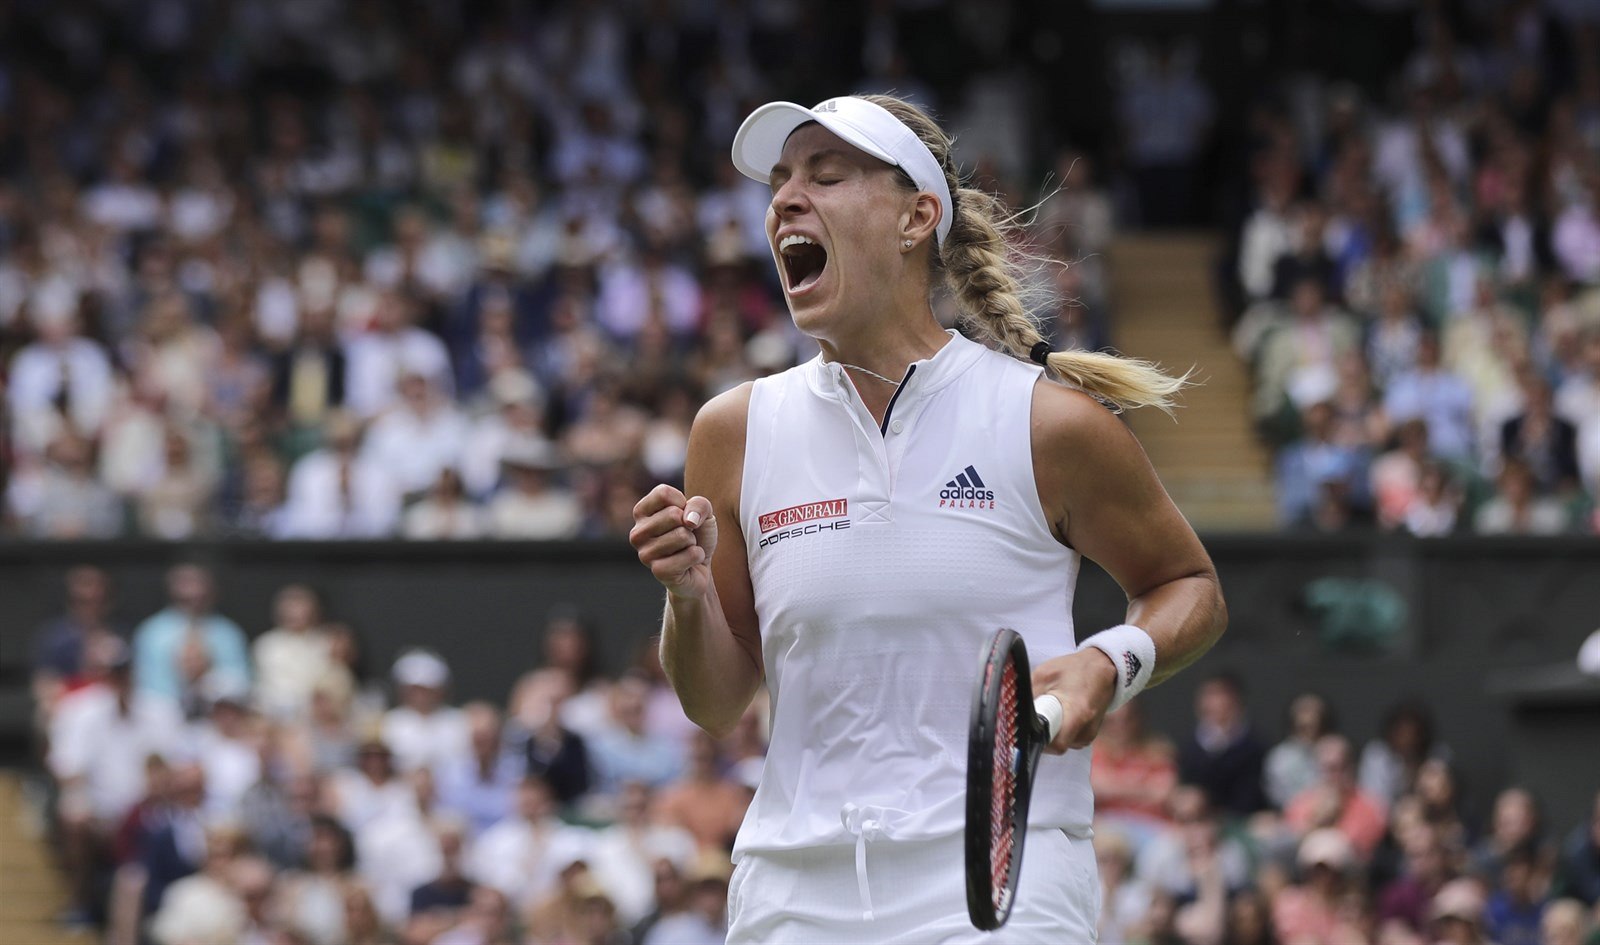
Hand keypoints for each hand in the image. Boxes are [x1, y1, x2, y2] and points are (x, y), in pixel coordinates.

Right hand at [630, 484, 717, 599]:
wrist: (701, 567)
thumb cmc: (697, 534)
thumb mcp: (703, 512)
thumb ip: (699, 504)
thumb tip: (688, 520)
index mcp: (641, 513)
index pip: (663, 493)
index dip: (683, 503)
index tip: (683, 515)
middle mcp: (637, 533)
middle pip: (673, 514)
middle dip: (690, 525)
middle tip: (685, 536)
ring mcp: (645, 554)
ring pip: (682, 535)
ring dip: (693, 542)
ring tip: (685, 549)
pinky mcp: (658, 571)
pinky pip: (690, 554)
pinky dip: (698, 556)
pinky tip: (689, 563)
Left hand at [1031, 649, 1117, 752]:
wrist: (1103, 668)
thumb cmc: (1075, 668)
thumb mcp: (1044, 675)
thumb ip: (1030, 695)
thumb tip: (1015, 712)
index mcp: (1078, 713)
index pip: (1055, 744)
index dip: (1038, 740)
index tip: (1028, 729)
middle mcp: (1086, 730)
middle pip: (1056, 746)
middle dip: (1042, 733)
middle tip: (1038, 714)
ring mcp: (1089, 735)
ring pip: (1061, 743)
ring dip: (1052, 730)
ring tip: (1052, 710)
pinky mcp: (1089, 735)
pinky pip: (1068, 739)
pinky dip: (1060, 729)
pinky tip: (1061, 713)